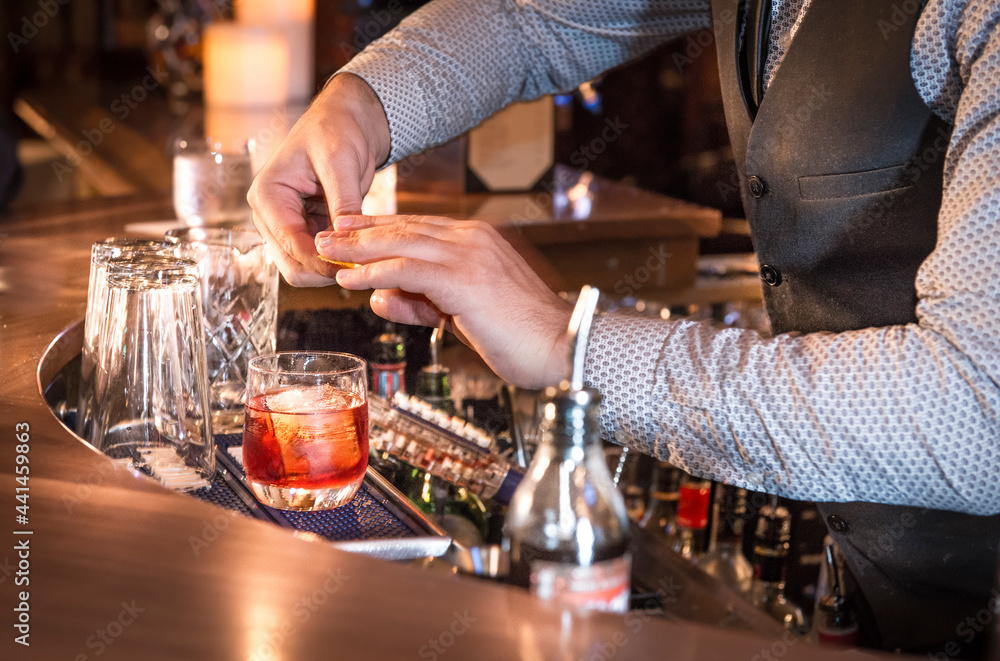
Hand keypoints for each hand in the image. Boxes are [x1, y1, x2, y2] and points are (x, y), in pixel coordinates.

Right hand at [247, 74, 389, 285]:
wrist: (346, 122)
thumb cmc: (336, 130)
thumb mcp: (341, 162)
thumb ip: (342, 202)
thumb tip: (347, 240)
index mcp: (267, 196)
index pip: (292, 245)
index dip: (324, 261)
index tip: (356, 266)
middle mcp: (270, 216)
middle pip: (293, 266)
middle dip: (327, 271)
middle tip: (365, 269)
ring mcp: (287, 227)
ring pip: (306, 268)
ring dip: (334, 269)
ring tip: (368, 261)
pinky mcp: (307, 230)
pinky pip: (320, 258)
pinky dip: (340, 260)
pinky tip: (363, 254)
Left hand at [316, 215, 573, 387]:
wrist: (562, 346)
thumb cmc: (520, 336)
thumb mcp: (462, 316)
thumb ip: (422, 303)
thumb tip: (381, 296)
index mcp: (478, 242)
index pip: (419, 229)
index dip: (380, 228)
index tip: (350, 230)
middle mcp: (472, 239)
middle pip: (405, 230)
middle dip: (360, 232)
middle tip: (326, 234)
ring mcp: (469, 255)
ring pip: (401, 244)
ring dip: (359, 248)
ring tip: (327, 252)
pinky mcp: (464, 278)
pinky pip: (408, 270)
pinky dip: (376, 273)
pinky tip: (352, 279)